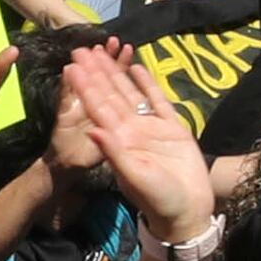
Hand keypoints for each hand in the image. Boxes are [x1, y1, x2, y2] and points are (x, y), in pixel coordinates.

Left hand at [69, 43, 216, 239]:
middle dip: (96, 73)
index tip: (72, 67)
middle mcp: (132, 131)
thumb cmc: (159, 199)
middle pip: (110, 96)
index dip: (85, 88)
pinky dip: (147, 84)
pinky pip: (157, 101)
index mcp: (119, 142)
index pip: (98, 109)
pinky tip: (137, 67)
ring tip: (104, 51)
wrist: (188, 211)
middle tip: (82, 49)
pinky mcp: (173, 129)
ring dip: (117, 73)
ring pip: (130, 94)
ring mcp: (152, 128)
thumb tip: (94, 131)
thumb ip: (115, 153)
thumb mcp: (135, 177)